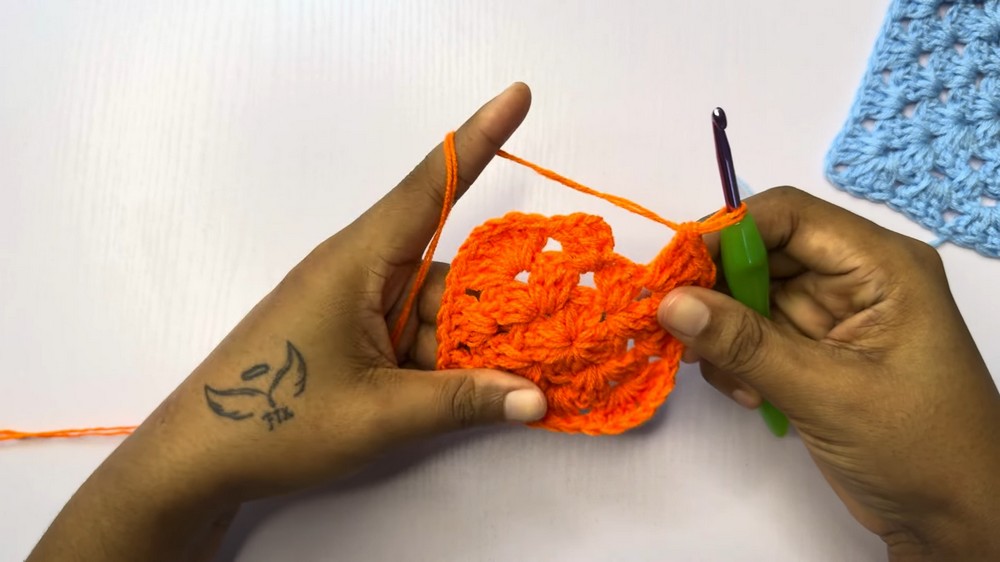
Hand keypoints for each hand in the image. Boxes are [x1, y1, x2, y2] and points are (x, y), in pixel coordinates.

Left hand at [29, 83, 545, 561]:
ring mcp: (356, 305)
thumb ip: (461, 401)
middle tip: (548, 352)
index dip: (478, 140)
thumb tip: (537, 398)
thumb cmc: (275, 424)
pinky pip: (415, 335)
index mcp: (358, 263)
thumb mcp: (379, 415)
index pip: (429, 188)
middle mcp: (361, 272)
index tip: (519, 94)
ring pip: (437, 311)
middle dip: (497, 309)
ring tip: (513, 389)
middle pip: (449, 273)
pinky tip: (471, 396)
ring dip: (471, 348)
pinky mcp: (352, 335)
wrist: (198, 461)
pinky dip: (445, 363)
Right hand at [658, 187, 999, 560]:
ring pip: (750, 297)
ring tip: (726, 377)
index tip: (675, 271)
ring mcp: (833, 317)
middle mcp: (854, 279)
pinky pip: (756, 336)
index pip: (788, 216)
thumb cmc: (917, 445)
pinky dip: (739, 360)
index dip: (727, 232)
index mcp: (879, 265)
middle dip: (716, 291)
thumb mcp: (826, 391)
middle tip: (676, 328)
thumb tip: (669, 303)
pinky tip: (750, 396)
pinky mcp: (815, 353)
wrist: (954, 515)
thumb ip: (744, 344)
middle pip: (762, 254)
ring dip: (725, 334)